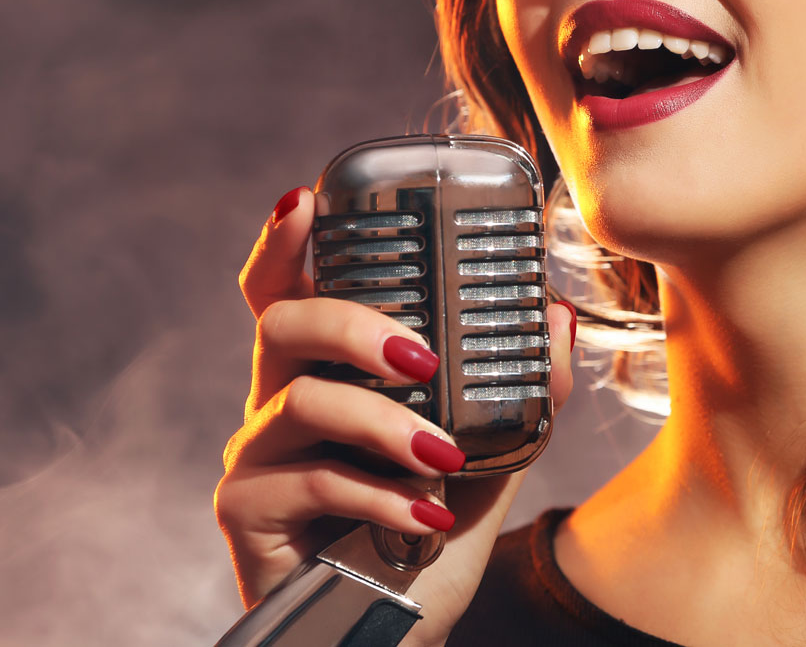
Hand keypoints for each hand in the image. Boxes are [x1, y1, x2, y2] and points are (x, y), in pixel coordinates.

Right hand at [214, 187, 573, 645]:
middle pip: (283, 321)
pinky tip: (423, 516)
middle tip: (421, 356)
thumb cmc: (421, 539)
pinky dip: (379, 493)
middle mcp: (281, 403)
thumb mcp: (482, 464)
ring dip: (384, 423)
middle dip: (352, 320)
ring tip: (445, 457)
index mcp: (329, 377)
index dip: (286, 244)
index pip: (291, 294)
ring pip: (303, 398)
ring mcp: (258, 454)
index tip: (309, 200)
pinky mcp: (247, 508)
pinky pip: (310, 478)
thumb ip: (515, 399)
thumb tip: (559, 320)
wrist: (392, 628)